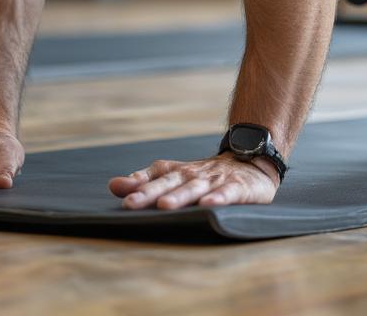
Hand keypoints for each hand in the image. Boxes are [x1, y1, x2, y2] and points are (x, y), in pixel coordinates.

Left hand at [108, 153, 279, 209]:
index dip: (139, 182)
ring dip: (180, 197)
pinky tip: (209, 204)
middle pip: (170, 183)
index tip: (120, 190)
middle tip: (132, 204)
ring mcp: (216, 180)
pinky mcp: (239, 187)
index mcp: (180, 172)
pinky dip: (218, 198)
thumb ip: (147, 181)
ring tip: (165, 206)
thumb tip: (113, 185)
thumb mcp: (178, 175)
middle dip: (151, 193)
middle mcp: (195, 174)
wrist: (253, 160)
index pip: (157, 174)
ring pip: (195, 189)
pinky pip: (228, 193)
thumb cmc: (208, 174)